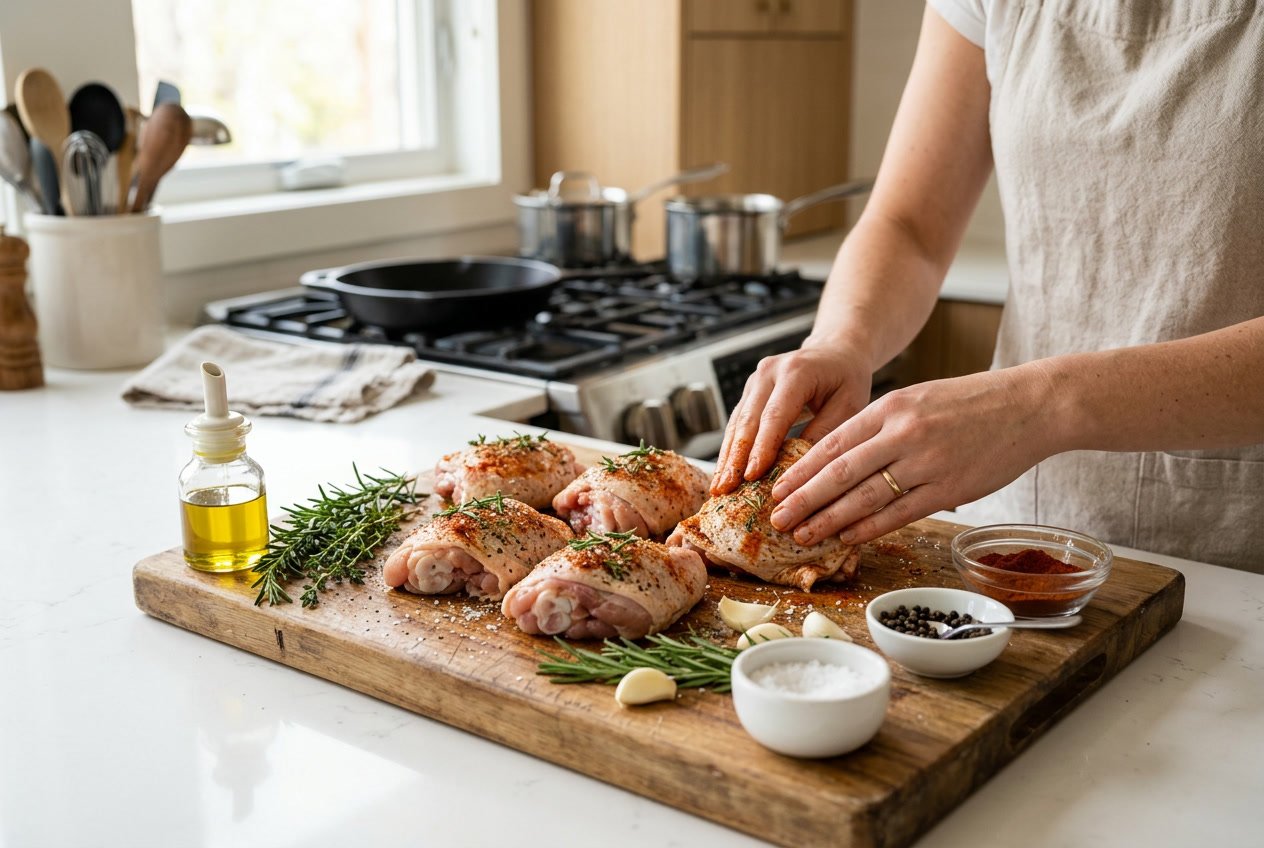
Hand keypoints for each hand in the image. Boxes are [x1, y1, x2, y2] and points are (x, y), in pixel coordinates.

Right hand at [712, 340, 872, 494]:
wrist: (835, 352)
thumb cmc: (846, 379)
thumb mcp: (850, 405)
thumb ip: (826, 432)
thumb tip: (799, 468)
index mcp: (796, 372)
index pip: (775, 415)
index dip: (761, 447)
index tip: (751, 475)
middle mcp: (769, 372)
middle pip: (748, 420)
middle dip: (735, 457)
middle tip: (726, 488)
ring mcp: (755, 381)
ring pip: (736, 423)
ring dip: (726, 456)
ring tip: (719, 487)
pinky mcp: (750, 392)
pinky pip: (737, 423)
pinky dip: (730, 449)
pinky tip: (724, 473)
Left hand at [767, 365, 1057, 544]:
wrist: (1030, 405)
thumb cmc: (972, 403)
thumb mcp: (917, 398)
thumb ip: (880, 425)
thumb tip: (840, 457)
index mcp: (890, 407)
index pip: (832, 442)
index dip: (800, 470)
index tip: (776, 488)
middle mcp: (903, 433)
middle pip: (839, 472)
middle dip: (803, 499)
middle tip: (776, 519)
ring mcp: (927, 462)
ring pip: (865, 497)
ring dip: (829, 520)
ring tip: (803, 535)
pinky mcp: (950, 489)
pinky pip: (900, 513)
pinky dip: (870, 528)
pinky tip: (848, 538)